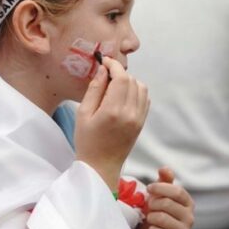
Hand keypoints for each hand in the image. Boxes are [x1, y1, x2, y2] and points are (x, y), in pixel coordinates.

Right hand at [74, 57, 149, 189]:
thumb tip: (103, 70)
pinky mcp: (142, 122)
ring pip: (141, 87)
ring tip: (114, 87)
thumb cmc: (87, 142)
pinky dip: (136, 92)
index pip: (121, 78)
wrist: (101, 167)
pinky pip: (145, 99)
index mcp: (113, 111)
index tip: (105, 61)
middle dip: (119, 73)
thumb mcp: (83, 114)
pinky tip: (123, 97)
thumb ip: (94, 89)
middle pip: (132, 80)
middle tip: (106, 76)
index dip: (114, 65)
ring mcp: (139, 118)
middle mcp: (130, 113)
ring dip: (129, 82)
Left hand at [136, 168, 193, 228]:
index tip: (149, 188)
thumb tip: (165, 168)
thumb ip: (164, 181)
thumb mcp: (160, 194)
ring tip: (150, 217)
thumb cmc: (157, 213)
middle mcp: (189, 217)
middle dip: (153, 203)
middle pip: (168, 204)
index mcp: (187, 202)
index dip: (161, 188)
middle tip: (148, 205)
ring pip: (162, 218)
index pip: (178, 191)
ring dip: (151, 216)